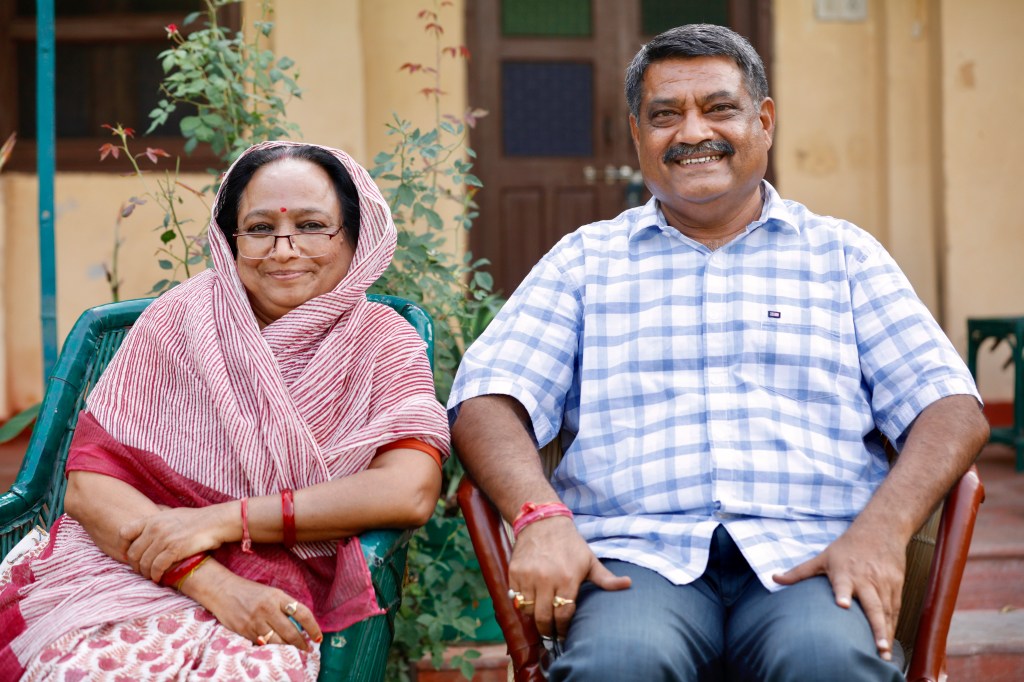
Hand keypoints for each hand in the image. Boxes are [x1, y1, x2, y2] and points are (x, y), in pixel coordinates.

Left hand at [120, 504, 232, 581]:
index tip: (127, 555)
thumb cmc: (196, 519)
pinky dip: (156, 575)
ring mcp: (164, 539)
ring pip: (144, 562)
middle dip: (135, 565)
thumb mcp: (172, 514)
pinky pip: (157, 567)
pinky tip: (159, 578)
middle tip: (141, 571)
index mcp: (152, 519)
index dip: (122, 547)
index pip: (125, 532)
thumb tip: (146, 528)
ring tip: (151, 576)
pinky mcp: (174, 549)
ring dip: (145, 573)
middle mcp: (155, 528)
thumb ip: (157, 522)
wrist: (215, 522)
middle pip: (133, 552)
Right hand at [188, 566, 321, 649]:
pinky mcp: (244, 631)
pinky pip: (262, 644)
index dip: (313, 627)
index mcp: (277, 596)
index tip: (318, 636)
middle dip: (301, 644)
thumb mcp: (270, 593)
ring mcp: (255, 621)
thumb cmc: (249, 591)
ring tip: (294, 651)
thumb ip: (284, 607)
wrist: (222, 590)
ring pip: (277, 642)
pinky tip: (276, 650)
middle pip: (291, 632)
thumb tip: (300, 625)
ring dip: (287, 649)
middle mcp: (268, 609)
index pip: (302, 613)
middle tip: (307, 649)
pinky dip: (271, 648)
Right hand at [508, 516, 630, 638]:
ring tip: (541, 617)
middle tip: (550, 633)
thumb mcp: (590, 560)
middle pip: (543, 618)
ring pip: (528, 610)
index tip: (563, 634)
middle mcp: (546, 579)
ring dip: (534, 617)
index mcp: (567, 579)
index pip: (563, 615)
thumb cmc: (570, 544)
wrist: (543, 522)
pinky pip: (516, 598)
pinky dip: (522, 603)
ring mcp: (528, 576)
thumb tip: (628, 584)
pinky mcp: (514, 572)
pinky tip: (531, 601)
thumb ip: (606, 579)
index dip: (563, 629)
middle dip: (547, 630)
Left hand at [772, 525, 905, 661]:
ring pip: (886, 611)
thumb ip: (800, 572)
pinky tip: (889, 644)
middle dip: (876, 626)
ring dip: (886, 633)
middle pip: (873, 605)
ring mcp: (883, 584)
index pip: (843, 584)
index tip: (842, 605)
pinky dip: (893, 627)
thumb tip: (774, 578)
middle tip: (878, 646)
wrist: (880, 530)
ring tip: (883, 654)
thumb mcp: (823, 557)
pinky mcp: (896, 587)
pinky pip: (895, 611)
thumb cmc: (847, 547)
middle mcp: (866, 580)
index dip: (843, 593)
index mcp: (845, 572)